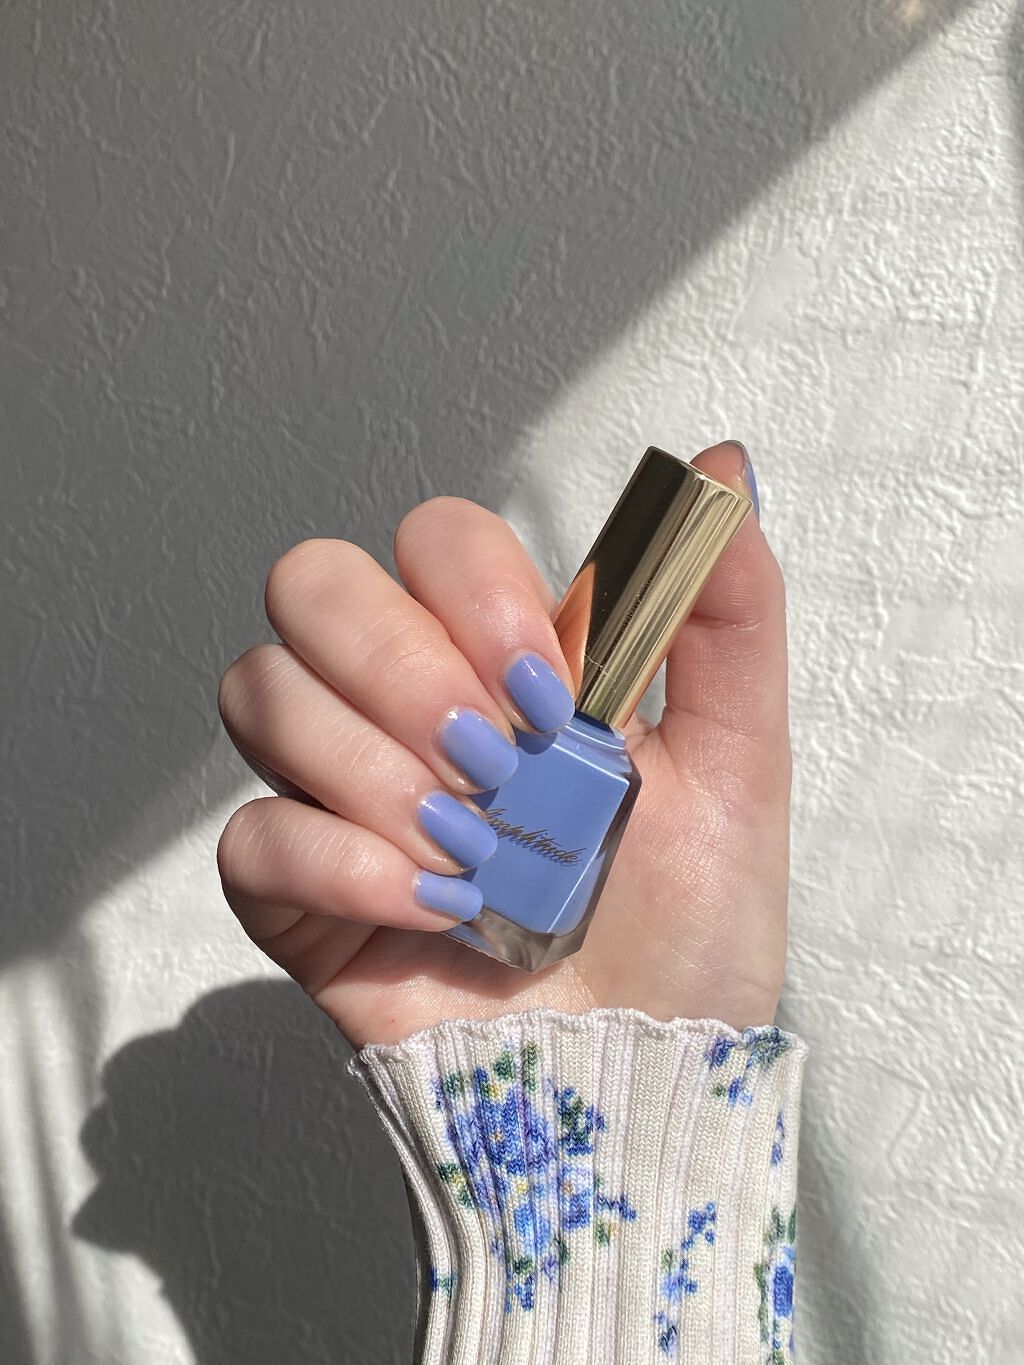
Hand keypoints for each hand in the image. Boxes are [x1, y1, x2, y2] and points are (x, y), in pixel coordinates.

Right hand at [216, 443, 789, 1046]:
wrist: (642, 1069)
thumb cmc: (689, 923)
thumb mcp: (737, 761)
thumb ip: (725, 610)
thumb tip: (721, 464)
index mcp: (499, 655)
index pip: (431, 537)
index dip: (471, 591)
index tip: (549, 693)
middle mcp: (403, 702)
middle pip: (312, 584)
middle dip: (403, 669)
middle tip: (493, 765)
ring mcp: (340, 790)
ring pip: (261, 690)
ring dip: (377, 774)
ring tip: (474, 854)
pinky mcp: (295, 887)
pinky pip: (249, 832)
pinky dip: (335, 861)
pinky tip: (426, 906)